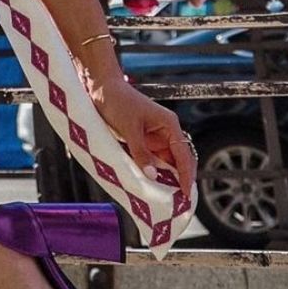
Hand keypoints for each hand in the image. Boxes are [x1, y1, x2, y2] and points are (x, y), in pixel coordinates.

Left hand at [89, 78, 197, 198]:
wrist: (101, 87)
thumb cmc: (118, 101)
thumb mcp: (129, 128)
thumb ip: (141, 152)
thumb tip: (152, 175)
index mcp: (169, 124)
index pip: (184, 154)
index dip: (186, 175)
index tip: (185, 193)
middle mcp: (166, 132)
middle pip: (178, 160)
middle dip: (178, 179)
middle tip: (175, 201)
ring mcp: (154, 137)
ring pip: (165, 162)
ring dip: (164, 177)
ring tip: (162, 198)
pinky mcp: (143, 141)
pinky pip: (151, 160)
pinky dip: (151, 172)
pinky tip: (148, 184)